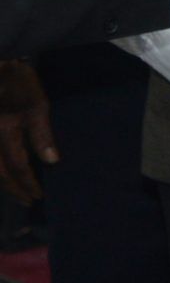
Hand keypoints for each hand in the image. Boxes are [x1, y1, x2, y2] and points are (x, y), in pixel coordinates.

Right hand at [0, 62, 52, 203]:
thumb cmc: (19, 81)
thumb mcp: (37, 104)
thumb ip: (41, 135)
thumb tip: (51, 162)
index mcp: (3, 132)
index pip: (16, 166)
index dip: (27, 183)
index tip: (38, 196)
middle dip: (13, 188)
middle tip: (28, 201)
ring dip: (3, 181)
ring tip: (16, 192)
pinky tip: (5, 172)